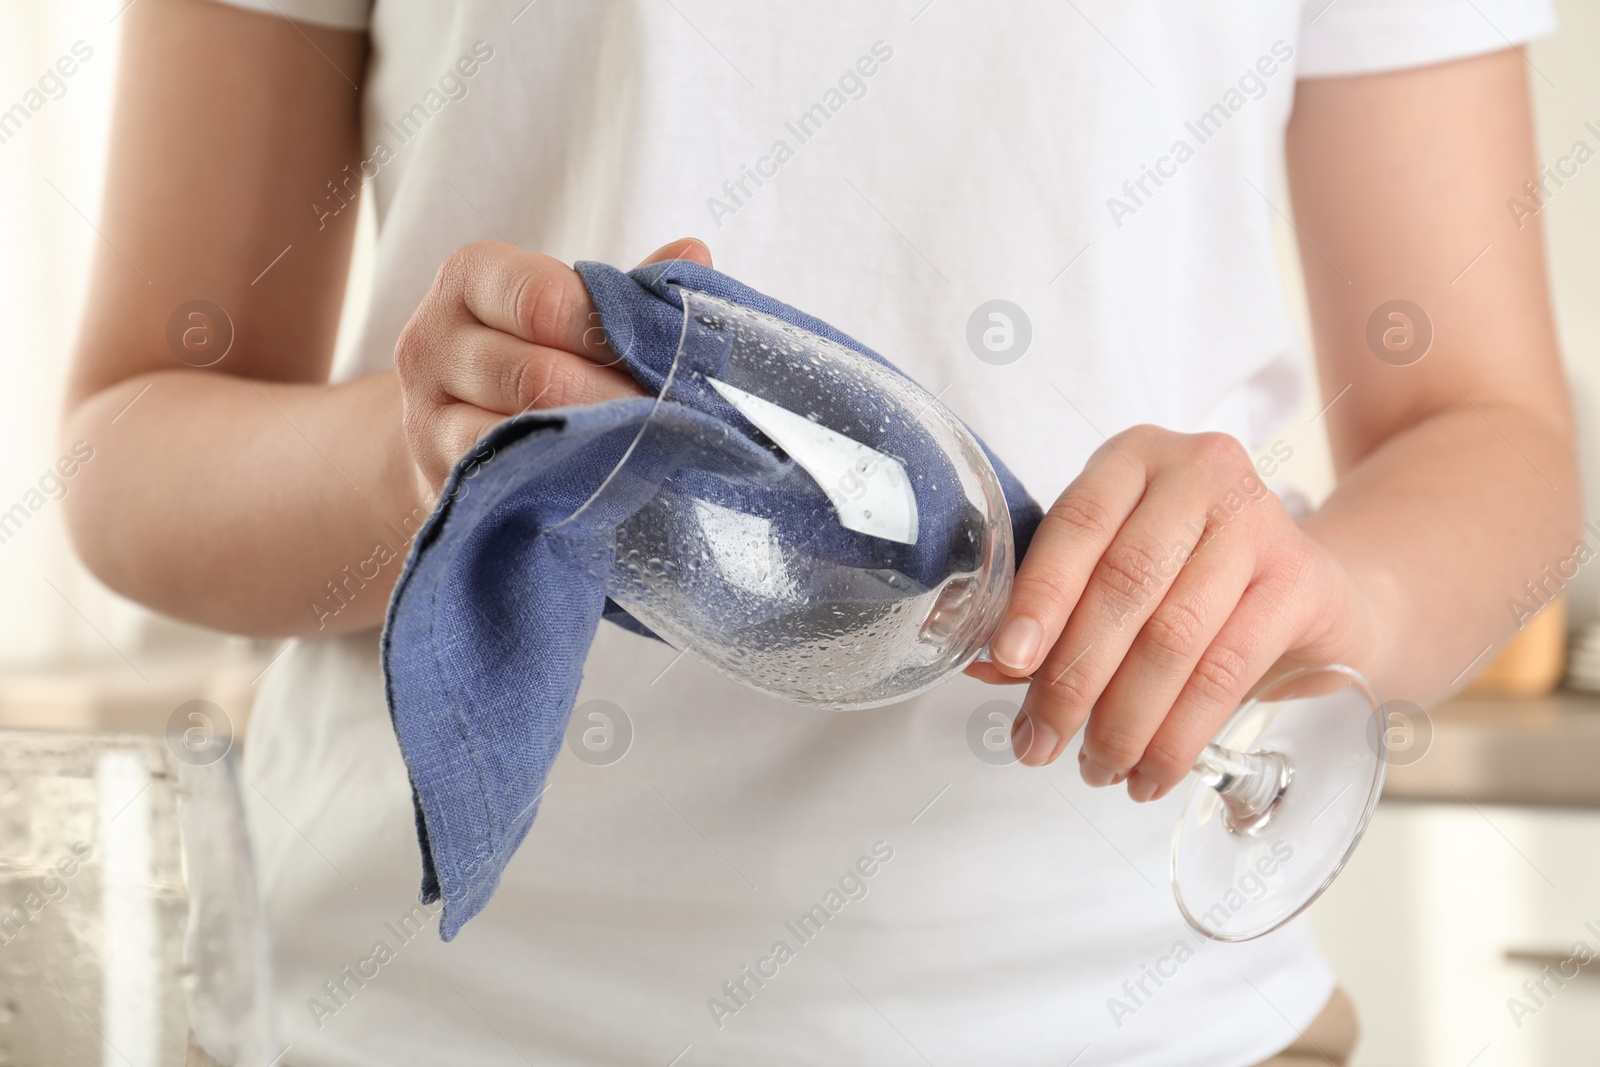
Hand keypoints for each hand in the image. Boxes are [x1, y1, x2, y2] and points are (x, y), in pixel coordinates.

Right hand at [395, 237, 712, 494]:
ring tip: (653, 449)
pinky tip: (609, 479)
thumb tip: (694, 255)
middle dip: (618, 398)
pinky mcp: (441, 477)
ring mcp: (426, 417)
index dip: (614, 333)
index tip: (669, 360)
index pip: (545, 299)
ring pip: (522, 434)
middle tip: (676, 417)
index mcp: (472, 278)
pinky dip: (565, 479)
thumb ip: (625, 291)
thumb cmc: (534, 353)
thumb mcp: (571, 310)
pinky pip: (509, 480)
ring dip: (599, 445)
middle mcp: (432, 340)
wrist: (461, 430)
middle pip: (537, 374)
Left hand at [969, 426, 1372, 800]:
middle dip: (1072, 678)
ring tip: (1095, 769)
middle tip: (1039, 743)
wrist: (1314, 590)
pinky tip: (1151, 773)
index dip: (1039, 597)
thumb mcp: (1116, 572)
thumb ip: (1052, 612)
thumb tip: (982, 668)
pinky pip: (1226, 671)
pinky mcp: (1301, 582)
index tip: (1007, 663)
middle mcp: (1200, 472)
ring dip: (1123, 720)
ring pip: (1173, 637)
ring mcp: (1260, 521)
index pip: (1076, 524)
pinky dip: (1178, 735)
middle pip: (1123, 584)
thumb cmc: (1190, 576)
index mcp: (1134, 458)